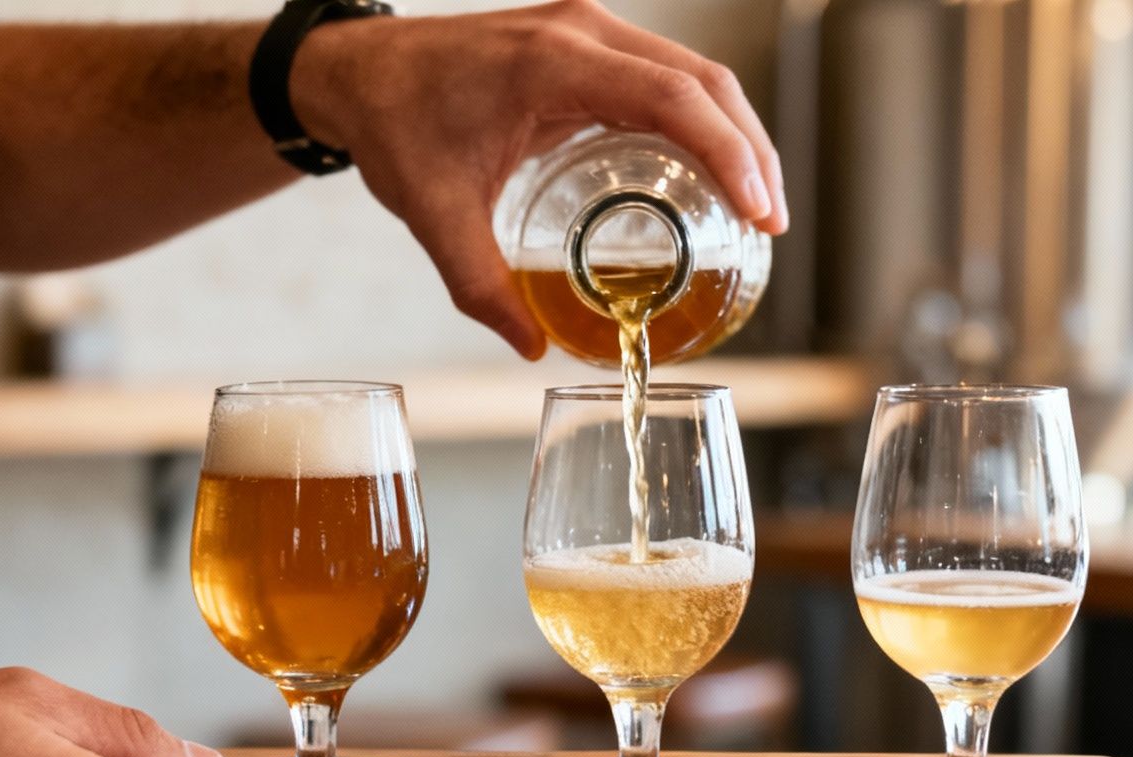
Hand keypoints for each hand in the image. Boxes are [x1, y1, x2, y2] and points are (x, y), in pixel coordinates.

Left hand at [291, 0, 788, 357]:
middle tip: (772, 222)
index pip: (672, 98)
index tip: (758, 211)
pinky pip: (666, 79)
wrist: (360, 72)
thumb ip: (481, 285)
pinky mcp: (590, 47)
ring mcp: (591, 32)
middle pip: (704, 81)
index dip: (728, 153)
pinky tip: (716, 175)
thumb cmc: (394, 124)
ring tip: (759, 206)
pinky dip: (702, 123)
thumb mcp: (433, 214)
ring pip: (694, 75)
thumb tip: (533, 349)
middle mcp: (585, 32)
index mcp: (554, 62)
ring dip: (735, 135)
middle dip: (751, 150)